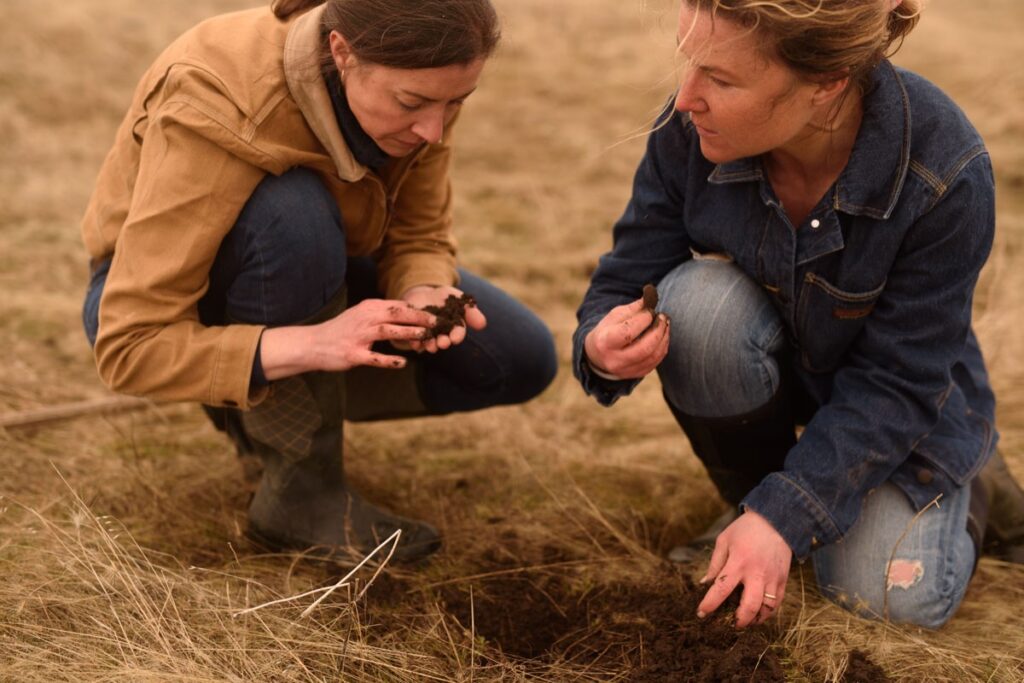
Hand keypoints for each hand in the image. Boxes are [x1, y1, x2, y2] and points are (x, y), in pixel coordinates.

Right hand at [258, 298, 436, 379]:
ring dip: (408, 333)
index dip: (418, 310)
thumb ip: (382, 314)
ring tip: (425, 337)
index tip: (435, 314)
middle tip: (437, 323)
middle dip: (419, 317)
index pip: (399, 306)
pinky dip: (389, 360)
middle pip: (397, 314)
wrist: (314, 343)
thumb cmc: (342, 330)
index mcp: (369, 308)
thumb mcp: (361, 315)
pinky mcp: (353, 354)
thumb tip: (407, 312)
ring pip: (388, 331)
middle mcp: (365, 319)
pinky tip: (403, 363)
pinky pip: (374, 357)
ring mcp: (359, 336)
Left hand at [399, 285, 486, 353]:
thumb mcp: (457, 298)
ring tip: (430, 345)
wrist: (422, 294)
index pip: (458, 332)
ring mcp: (428, 335)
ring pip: (430, 342)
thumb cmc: (443, 297)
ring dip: (430, 345)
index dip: (457, 336)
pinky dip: (415, 342)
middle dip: (444, 342)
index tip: (455, 338)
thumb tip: (483, 325)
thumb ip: (470, 310)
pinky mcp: (414, 333)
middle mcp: (442, 334)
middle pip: (444, 340)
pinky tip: (415, 342)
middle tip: (443, 343)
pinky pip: (414, 339)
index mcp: (454, 327)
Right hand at [583, 299, 668, 378]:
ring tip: (665, 325)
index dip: (643, 320)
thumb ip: (633, 308)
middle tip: (663, 317)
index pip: (628, 332)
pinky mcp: (635, 375)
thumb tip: (651, 297)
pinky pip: (655, 362)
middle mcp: (614, 360)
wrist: (597, 356)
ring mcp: (625, 371)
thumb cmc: (607, 332)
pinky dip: (662, 348)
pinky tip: (662, 337)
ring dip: (663, 338)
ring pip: (653, 356)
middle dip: (658, 330)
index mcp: (605, 342)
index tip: (650, 311)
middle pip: (644, 347)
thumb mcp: (613, 317)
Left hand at [697, 510, 791, 627]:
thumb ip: (715, 563)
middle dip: (738, 620)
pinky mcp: (783, 580)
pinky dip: (768, 613)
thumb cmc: (745, 529)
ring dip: (754, 619)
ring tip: (745, 620)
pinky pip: (777, 604)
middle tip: (730, 623)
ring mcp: (772, 578)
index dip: (710, 604)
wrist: (776, 521)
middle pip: (749, 606)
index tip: (702, 613)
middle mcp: (757, 573)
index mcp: (738, 562)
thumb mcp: (724, 540)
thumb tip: (705, 583)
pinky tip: (758, 613)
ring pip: (766, 609)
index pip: (722, 589)